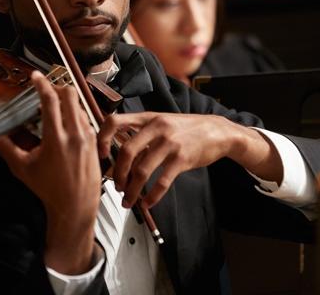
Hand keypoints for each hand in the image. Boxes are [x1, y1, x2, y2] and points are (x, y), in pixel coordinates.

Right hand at [0, 71, 101, 273]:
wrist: (76, 204)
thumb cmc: (49, 188)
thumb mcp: (23, 168)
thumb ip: (6, 148)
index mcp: (55, 138)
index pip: (50, 101)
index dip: (41, 84)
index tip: (35, 76)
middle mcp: (74, 134)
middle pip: (70, 95)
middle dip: (56, 87)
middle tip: (45, 90)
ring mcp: (87, 136)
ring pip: (78, 105)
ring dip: (66, 102)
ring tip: (53, 108)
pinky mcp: (95, 140)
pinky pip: (86, 117)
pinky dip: (75, 114)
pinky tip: (65, 122)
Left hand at [97, 112, 281, 208]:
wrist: (218, 131)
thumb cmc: (187, 129)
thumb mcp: (163, 122)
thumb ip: (142, 135)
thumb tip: (119, 154)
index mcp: (148, 118)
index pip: (115, 121)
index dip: (102, 138)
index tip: (101, 155)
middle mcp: (157, 128)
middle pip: (125, 152)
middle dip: (117, 174)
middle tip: (116, 186)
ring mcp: (170, 143)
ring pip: (141, 171)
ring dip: (131, 190)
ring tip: (129, 200)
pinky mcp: (182, 159)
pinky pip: (162, 182)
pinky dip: (152, 196)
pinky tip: (149, 201)